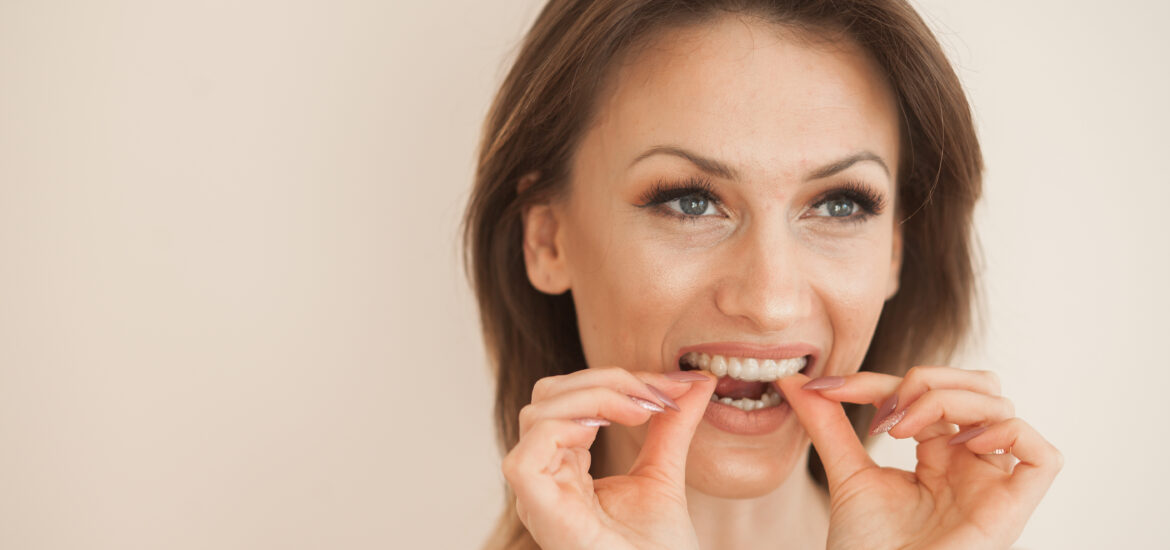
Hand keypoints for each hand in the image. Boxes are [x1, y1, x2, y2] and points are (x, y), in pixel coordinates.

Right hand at [502, 366, 716, 549]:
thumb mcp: (665, 475)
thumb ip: (671, 427)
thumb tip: (697, 382)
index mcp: (566, 468)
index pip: (571, 399)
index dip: (617, 380)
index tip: (673, 386)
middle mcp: (546, 477)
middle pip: (549, 396)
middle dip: (606, 380)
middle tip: (658, 396)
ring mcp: (538, 495)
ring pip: (538, 413)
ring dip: (595, 396)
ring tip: (643, 410)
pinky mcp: (537, 510)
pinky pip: (527, 454)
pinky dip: (567, 426)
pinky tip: (607, 428)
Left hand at [776, 367, 1062, 549]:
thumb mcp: (845, 473)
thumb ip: (826, 424)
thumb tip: (791, 380)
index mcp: (938, 456)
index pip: (925, 393)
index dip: (878, 380)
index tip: (827, 388)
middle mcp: (970, 466)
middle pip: (977, 386)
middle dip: (926, 380)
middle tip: (883, 413)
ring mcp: (993, 486)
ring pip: (1001, 407)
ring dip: (947, 399)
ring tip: (900, 430)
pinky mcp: (1012, 511)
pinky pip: (1042, 457)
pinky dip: (1007, 431)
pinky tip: (961, 442)